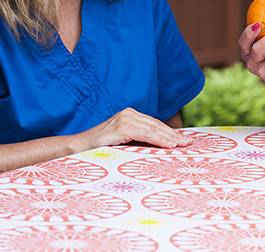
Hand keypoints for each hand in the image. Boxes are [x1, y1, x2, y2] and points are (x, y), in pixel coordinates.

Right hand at [74, 108, 191, 151]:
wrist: (75, 148)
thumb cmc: (98, 149)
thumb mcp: (122, 143)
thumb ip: (137, 141)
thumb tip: (158, 150)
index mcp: (129, 116)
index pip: (155, 124)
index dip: (170, 132)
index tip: (184, 140)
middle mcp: (128, 114)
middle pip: (157, 125)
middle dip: (174, 135)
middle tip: (189, 143)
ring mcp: (124, 119)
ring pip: (153, 129)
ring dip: (170, 137)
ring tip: (183, 145)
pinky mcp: (120, 128)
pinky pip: (144, 134)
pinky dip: (158, 139)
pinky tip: (169, 145)